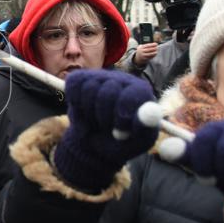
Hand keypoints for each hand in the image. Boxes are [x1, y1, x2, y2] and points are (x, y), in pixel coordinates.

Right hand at [55, 70, 157, 192]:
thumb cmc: (119, 143)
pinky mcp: (81, 79)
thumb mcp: (137, 143)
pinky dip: (76, 104)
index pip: (132, 94)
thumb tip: (148, 116)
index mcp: (140, 92)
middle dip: (103, 116)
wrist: (93, 145)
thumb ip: (145, 129)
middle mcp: (121, 80)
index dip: (123, 113)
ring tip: (95, 122)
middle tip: (105, 127)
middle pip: (108, 91)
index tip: (119, 129)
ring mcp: (100, 77)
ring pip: (89, 89)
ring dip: (89, 112)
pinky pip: (74, 86)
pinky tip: (83, 112)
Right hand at [132, 42, 158, 66]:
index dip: (152, 44)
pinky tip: (155, 54)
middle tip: (157, 47)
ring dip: (154, 52)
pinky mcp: (145, 59)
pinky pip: (149, 57)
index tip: (156, 44)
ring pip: (149, 54)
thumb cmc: (141, 51)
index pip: (147, 45)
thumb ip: (147, 45)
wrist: (137, 57)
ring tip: (157, 51)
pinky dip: (153, 56)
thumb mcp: (142, 47)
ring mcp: (143, 55)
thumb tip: (154, 44)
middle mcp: (141, 51)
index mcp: (141, 47)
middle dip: (153, 48)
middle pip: (148, 49)